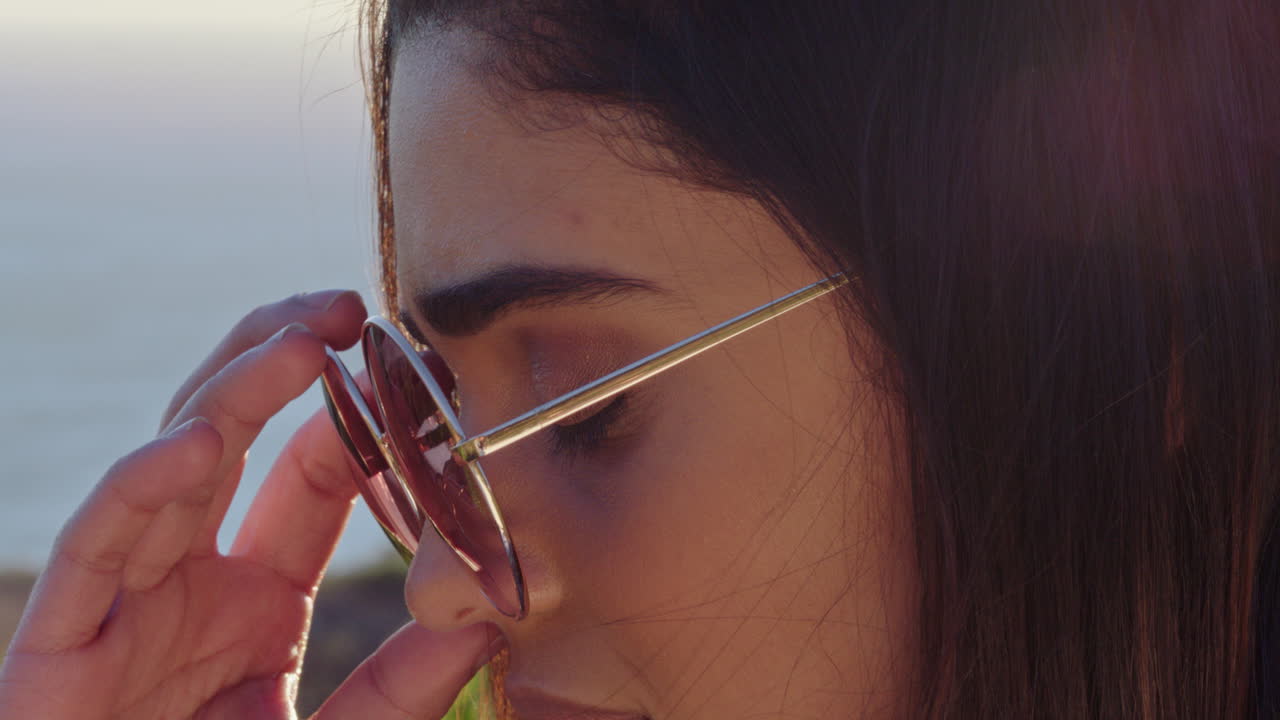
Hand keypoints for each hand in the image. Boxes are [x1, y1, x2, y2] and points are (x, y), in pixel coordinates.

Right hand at [0, 291, 500, 719]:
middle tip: (347, 307)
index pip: (303, 482)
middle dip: (280, 361)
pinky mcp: (59, 650)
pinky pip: (92, 554)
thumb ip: (404, 687)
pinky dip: (136, 491)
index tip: (405, 373)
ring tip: (298, 342)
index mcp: (253, 600)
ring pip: (167, 468)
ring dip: (228, 394)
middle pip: (228, 439)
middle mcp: (186, 585)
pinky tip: (198, 440)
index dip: (350, 421)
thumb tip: (487, 617)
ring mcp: (122, 606)